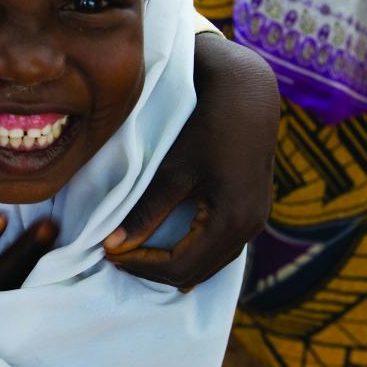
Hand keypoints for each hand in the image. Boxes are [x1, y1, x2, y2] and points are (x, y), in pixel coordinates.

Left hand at [104, 32, 278, 289]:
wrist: (247, 94)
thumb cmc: (206, 125)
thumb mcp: (172, 170)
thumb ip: (145, 212)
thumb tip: (113, 246)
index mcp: (231, 220)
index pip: (180, 266)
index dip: (141, 266)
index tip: (109, 254)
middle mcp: (250, 228)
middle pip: (197, 272)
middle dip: (154, 269)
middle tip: (117, 255)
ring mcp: (256, 221)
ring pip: (211, 265)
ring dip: (174, 265)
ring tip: (136, 251)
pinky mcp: (254, 211)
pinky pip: (222, 249)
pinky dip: (193, 253)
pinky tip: (167, 244)